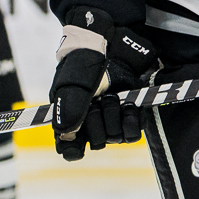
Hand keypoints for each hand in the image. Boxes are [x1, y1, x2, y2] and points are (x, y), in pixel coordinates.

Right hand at [49, 9, 158, 160]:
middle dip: (97, 119)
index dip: (73, 149)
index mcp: (70, 121)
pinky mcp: (129, 119)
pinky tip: (126, 104)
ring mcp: (110, 123)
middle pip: (97, 142)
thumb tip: (66, 134)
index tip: (78, 144)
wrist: (110, 48)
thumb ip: (68, 108)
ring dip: (113, 113)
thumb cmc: (83, 64)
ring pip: (115, 137)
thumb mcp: (72, 84)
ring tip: (110, 95)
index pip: (69, 150)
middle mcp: (90, 126)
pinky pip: (132, 134)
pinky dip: (131, 119)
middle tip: (96, 99)